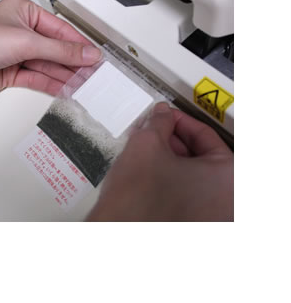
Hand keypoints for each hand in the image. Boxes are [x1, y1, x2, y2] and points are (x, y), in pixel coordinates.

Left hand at [0, 0, 100, 97]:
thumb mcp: (26, 40)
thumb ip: (60, 49)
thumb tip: (85, 53)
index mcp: (23, 12)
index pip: (60, 29)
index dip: (78, 43)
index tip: (94, 55)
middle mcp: (20, 32)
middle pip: (55, 49)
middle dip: (73, 62)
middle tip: (92, 72)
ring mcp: (16, 54)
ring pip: (47, 66)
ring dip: (65, 75)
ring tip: (83, 83)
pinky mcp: (11, 73)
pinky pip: (37, 78)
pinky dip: (51, 84)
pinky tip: (65, 88)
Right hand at [87, 102, 233, 221]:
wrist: (116, 232)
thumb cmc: (138, 193)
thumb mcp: (148, 144)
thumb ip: (160, 121)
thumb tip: (162, 112)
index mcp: (227, 178)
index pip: (207, 136)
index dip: (181, 120)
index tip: (166, 115)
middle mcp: (225, 200)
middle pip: (201, 155)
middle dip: (175, 139)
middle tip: (155, 128)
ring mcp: (208, 216)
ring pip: (192, 174)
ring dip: (170, 156)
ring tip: (148, 146)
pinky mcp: (190, 223)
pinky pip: (184, 191)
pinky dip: (169, 176)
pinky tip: (148, 167)